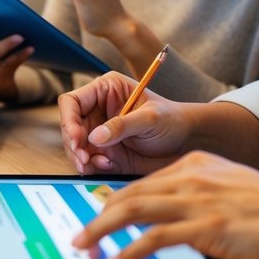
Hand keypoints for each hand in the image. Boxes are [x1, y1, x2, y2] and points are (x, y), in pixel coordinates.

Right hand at [58, 71, 190, 174]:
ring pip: (75, 146)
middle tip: (83, 159)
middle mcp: (97, 111)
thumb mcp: (150, 118)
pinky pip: (88, 161)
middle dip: (74, 144)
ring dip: (81, 158)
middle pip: (69, 127)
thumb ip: (122, 125)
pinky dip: (92, 167)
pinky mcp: (105, 152)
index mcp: (105, 91)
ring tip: (97, 165)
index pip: (72, 102)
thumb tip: (94, 137)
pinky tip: (107, 166)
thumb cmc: (173, 121)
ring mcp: (99, 133)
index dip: (69, 120)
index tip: (78, 138)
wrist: (189, 143)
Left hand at [72, 151, 258, 258]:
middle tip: (80, 235)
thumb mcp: (236, 195)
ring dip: (101, 229)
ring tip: (84, 246)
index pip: (143, 182)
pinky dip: (127, 252)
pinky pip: (153, 238)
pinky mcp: (207, 228)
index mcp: (198, 166)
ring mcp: (198, 201)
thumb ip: (206, 199)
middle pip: (130, 194)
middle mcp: (193, 177)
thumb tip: (184, 219)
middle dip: (98, 215)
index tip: (97, 215)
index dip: (115, 201)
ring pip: (132, 210)